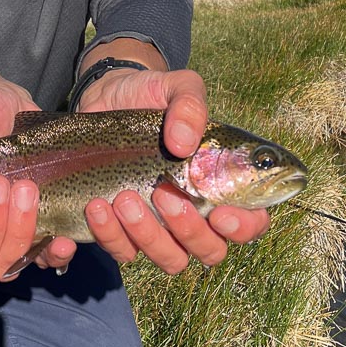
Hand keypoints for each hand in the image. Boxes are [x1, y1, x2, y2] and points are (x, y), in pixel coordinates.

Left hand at [77, 66, 269, 271]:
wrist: (106, 96)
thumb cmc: (152, 95)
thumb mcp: (176, 88)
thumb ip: (190, 106)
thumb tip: (183, 144)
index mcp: (219, 183)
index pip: (250, 222)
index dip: (243, 228)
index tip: (220, 213)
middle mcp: (195, 212)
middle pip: (210, 250)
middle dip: (188, 230)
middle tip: (163, 193)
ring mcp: (159, 226)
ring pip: (169, 259)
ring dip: (147, 237)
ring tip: (122, 198)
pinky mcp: (121, 229)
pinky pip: (121, 252)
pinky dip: (109, 236)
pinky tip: (95, 206)